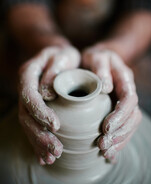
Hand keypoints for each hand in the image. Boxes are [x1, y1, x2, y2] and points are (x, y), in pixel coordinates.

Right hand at [18, 46, 80, 164]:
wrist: (59, 57)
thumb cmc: (63, 55)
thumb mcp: (63, 55)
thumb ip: (55, 69)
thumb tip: (47, 93)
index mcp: (29, 73)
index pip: (29, 95)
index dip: (40, 112)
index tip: (56, 126)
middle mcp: (25, 87)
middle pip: (26, 114)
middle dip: (39, 134)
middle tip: (56, 150)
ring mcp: (27, 99)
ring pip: (27, 124)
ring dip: (39, 142)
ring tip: (53, 156)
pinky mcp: (34, 107)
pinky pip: (32, 125)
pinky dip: (38, 141)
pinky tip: (45, 155)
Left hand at [82, 47, 141, 162]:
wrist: (98, 58)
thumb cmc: (94, 58)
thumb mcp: (96, 57)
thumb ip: (100, 68)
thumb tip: (107, 88)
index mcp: (124, 77)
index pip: (129, 98)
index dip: (120, 114)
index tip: (106, 127)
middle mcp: (128, 89)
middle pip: (133, 114)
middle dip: (120, 131)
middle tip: (103, 144)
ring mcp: (125, 99)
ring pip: (131, 123)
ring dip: (120, 139)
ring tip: (105, 151)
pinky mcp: (119, 108)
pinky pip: (125, 125)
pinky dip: (119, 140)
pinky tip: (110, 152)